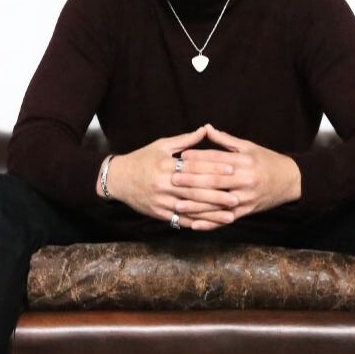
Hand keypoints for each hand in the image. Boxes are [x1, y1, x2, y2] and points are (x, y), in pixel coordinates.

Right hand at [99, 126, 240, 229]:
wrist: (117, 179)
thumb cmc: (142, 159)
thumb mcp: (161, 145)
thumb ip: (185, 140)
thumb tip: (205, 129)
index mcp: (166, 164)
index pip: (195, 166)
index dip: (214, 168)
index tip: (232, 169)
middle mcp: (163, 183)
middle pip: (195, 190)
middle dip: (217, 195)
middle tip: (237, 197)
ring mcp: (160, 200)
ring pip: (190, 208)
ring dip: (211, 213)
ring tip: (230, 215)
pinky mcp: (158, 213)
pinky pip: (179, 219)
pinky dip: (196, 223)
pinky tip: (211, 224)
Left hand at [173, 124, 301, 227]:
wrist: (291, 180)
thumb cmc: (267, 160)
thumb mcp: (248, 147)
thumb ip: (225, 140)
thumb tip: (205, 128)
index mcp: (244, 162)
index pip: (218, 159)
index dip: (199, 158)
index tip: (182, 157)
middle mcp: (245, 180)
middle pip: (215, 181)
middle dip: (192, 180)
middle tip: (173, 179)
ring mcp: (246, 198)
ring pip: (218, 203)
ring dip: (197, 205)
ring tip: (177, 204)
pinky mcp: (247, 212)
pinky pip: (226, 219)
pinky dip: (210, 223)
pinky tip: (195, 225)